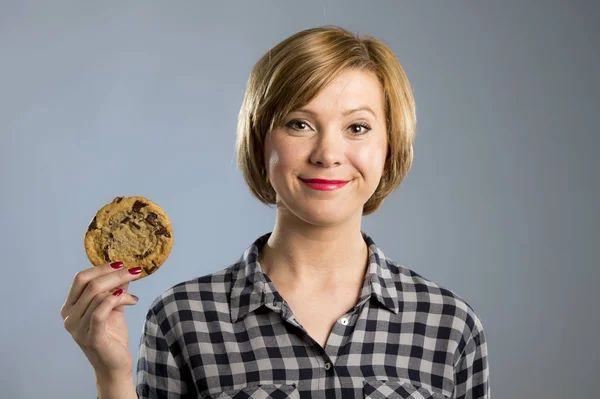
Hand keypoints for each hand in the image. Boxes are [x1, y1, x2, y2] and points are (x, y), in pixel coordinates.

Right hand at [61, 262, 141, 380]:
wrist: (114, 364)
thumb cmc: (112, 335)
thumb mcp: (113, 307)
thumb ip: (115, 288)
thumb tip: (124, 268)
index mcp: (69, 307)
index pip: (81, 278)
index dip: (101, 268)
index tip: (121, 263)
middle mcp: (69, 317)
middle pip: (91, 284)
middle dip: (115, 274)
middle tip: (135, 271)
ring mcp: (77, 328)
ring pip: (98, 296)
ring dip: (122, 290)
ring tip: (133, 297)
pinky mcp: (91, 337)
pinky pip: (100, 311)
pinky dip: (115, 300)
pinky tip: (129, 299)